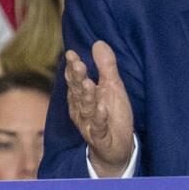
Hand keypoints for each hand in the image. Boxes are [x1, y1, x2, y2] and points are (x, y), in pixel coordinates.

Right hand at [62, 41, 134, 176]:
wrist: (117, 147)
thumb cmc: (112, 115)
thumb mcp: (113, 87)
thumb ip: (106, 67)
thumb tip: (98, 42)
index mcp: (82, 95)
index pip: (75, 79)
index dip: (72, 67)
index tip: (71, 54)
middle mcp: (81, 108)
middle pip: (77, 91)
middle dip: (77, 78)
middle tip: (77, 64)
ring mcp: (89, 123)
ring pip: (86, 108)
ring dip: (87, 96)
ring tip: (89, 83)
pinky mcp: (100, 137)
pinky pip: (98, 127)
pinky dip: (99, 118)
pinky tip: (102, 108)